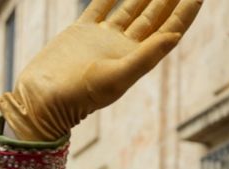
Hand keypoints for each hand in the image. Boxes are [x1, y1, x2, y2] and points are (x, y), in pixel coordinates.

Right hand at [0, 0, 202, 140]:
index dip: (185, 12)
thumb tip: (176, 36)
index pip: (169, 31)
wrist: (43, 99)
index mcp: (137, 59)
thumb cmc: (81, 95)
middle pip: (155, 17)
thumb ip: (146, 56)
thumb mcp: (117, 77)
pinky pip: (101, 5)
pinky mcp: (82, 31)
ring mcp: (103, 38)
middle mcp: (124, 47)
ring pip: (131, 8)